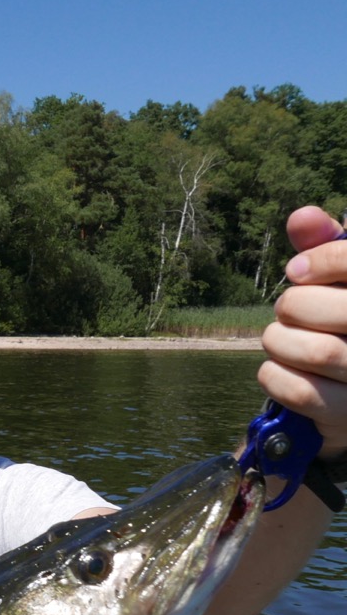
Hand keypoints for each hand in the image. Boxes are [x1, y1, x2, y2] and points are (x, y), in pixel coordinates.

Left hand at [258, 206, 346, 454]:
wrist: (344, 397)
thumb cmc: (342, 326)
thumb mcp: (340, 284)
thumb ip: (327, 248)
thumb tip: (302, 217)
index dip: (322, 260)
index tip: (294, 270)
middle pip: (338, 311)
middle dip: (294, 306)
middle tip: (288, 313)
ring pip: (317, 353)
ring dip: (280, 343)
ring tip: (281, 341)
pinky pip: (301, 392)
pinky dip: (274, 376)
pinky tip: (276, 369)